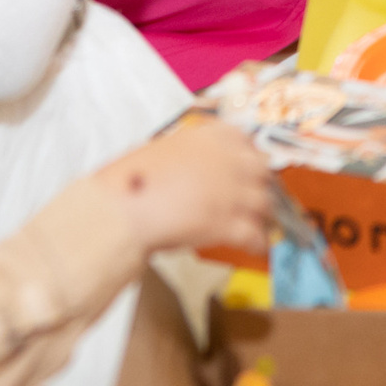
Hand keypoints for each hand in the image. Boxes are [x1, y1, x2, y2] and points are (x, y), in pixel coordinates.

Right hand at [91, 114, 272, 257]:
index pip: (245, 141)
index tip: (250, 170)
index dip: (249, 159)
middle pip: (262, 172)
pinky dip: (258, 244)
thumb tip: (193, 173)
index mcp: (210, 136)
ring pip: (265, 203)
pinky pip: (255, 234)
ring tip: (265, 228)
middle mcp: (228, 159)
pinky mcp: (229, 222)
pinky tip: (256, 250)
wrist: (119, 209)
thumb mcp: (160, 152)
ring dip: (266, 217)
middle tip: (260, 201)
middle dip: (263, 187)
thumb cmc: (128, 181)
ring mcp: (233, 190)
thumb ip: (187, 157)